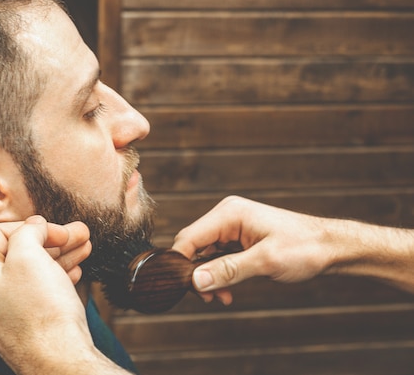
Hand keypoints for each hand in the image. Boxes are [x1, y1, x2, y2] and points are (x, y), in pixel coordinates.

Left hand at [0, 216, 128, 374]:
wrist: (59, 362)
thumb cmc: (41, 312)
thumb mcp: (30, 256)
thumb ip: (28, 232)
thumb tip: (33, 225)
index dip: (33, 226)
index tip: (60, 230)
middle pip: (17, 254)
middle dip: (52, 241)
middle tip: (78, 234)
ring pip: (30, 275)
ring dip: (58, 258)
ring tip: (84, 249)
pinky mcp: (19, 329)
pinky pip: (34, 295)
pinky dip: (54, 279)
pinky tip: (74, 273)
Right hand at [173, 196, 413, 302]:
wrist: (332, 248)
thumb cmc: (305, 247)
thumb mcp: (265, 261)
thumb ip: (228, 270)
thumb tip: (195, 280)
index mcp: (229, 213)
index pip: (189, 237)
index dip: (180, 263)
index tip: (182, 288)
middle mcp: (227, 217)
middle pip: (194, 246)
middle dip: (196, 274)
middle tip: (208, 298)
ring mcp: (232, 228)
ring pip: (205, 255)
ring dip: (209, 278)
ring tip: (221, 298)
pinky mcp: (239, 239)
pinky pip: (218, 258)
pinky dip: (220, 275)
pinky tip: (228, 292)